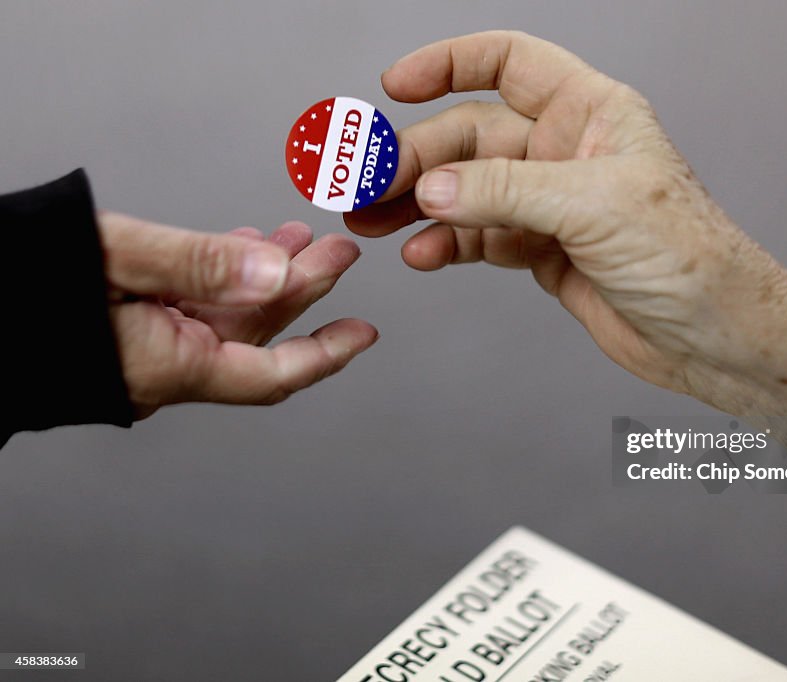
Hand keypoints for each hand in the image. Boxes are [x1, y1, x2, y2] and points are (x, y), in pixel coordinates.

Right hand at [99, 213, 377, 417]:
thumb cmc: (23, 275)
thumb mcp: (118, 257)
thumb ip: (201, 266)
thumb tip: (277, 273)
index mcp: (166, 368)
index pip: (271, 375)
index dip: (325, 354)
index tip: (364, 334)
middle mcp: (159, 370)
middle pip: (253, 334)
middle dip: (300, 287)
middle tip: (337, 250)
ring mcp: (141, 351)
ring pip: (222, 316)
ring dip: (262, 274)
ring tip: (297, 236)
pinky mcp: (124, 331)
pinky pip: (188, 310)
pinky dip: (220, 277)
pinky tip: (243, 247)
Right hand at [346, 31, 786, 399]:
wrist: (716, 338)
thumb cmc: (692, 259)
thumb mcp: (594, 207)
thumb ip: (505, 190)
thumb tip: (430, 184)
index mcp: (593, 113)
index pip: (508, 63)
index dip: (449, 65)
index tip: (395, 86)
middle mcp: (569, 151)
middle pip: (472, 136)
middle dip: (416, 158)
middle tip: (365, 185)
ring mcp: (554, 204)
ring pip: (468, 190)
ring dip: (418, 205)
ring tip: (372, 223)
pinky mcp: (544, 252)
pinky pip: (480, 238)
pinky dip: (448, 245)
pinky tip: (423, 256)